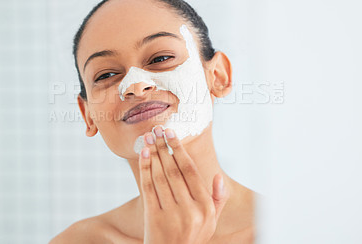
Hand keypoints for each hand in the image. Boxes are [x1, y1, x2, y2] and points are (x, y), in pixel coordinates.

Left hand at [139, 126, 228, 243]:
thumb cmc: (193, 237)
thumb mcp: (212, 222)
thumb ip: (217, 200)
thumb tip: (218, 176)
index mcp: (205, 207)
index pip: (190, 171)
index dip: (179, 149)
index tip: (172, 134)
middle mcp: (190, 210)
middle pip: (174, 170)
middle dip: (164, 147)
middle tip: (158, 129)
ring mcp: (171, 215)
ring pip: (160, 177)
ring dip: (153, 154)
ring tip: (149, 137)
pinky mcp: (154, 219)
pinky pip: (148, 189)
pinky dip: (145, 169)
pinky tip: (143, 155)